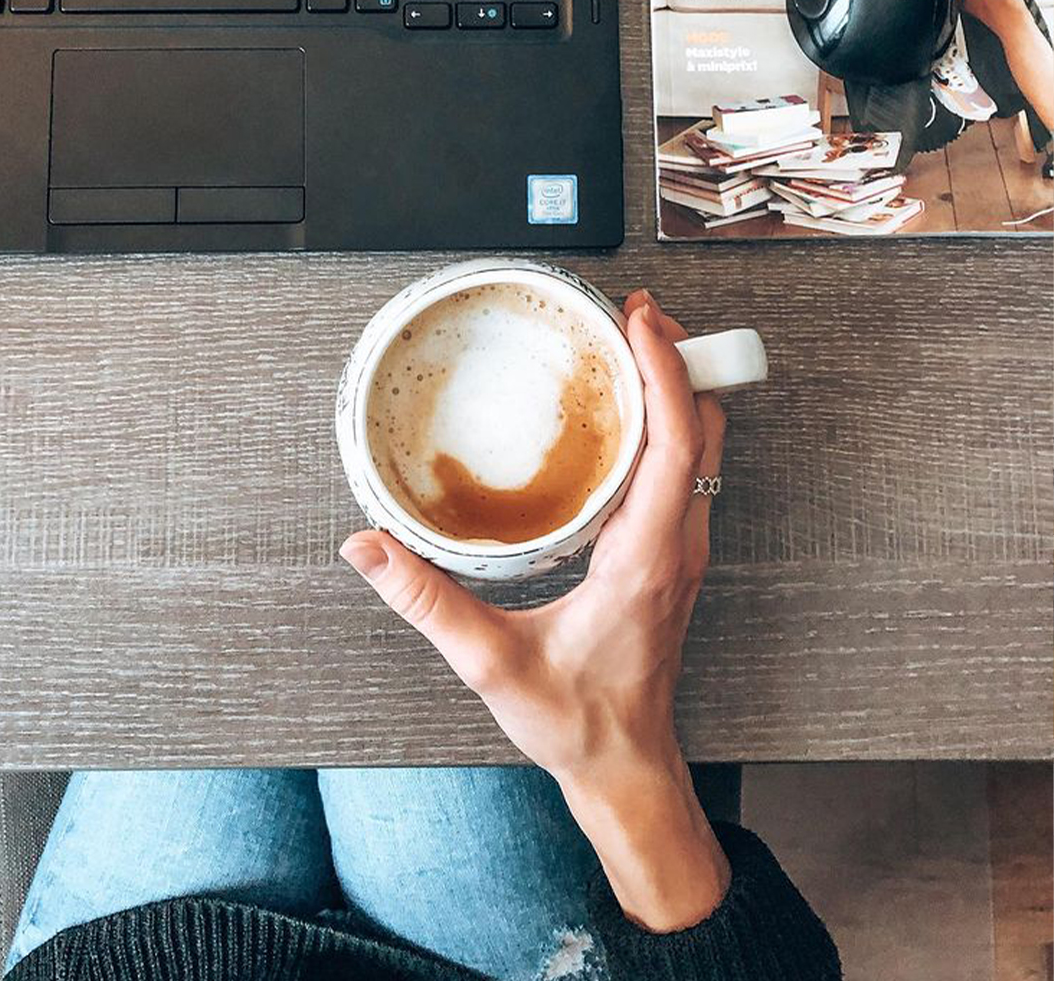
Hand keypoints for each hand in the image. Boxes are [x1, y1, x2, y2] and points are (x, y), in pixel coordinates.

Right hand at [341, 290, 729, 929]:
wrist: (625, 760)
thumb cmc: (576, 719)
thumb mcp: (491, 663)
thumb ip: (427, 602)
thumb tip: (370, 548)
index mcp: (643, 560)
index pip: (674, 445)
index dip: (665, 373)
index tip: (643, 322)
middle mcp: (675, 545)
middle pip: (702, 430)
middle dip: (679, 361)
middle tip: (636, 314)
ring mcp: (680, 549)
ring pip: (703, 448)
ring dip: (678, 389)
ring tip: (636, 345)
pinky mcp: (670, 555)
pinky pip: (686, 471)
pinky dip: (669, 423)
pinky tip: (630, 414)